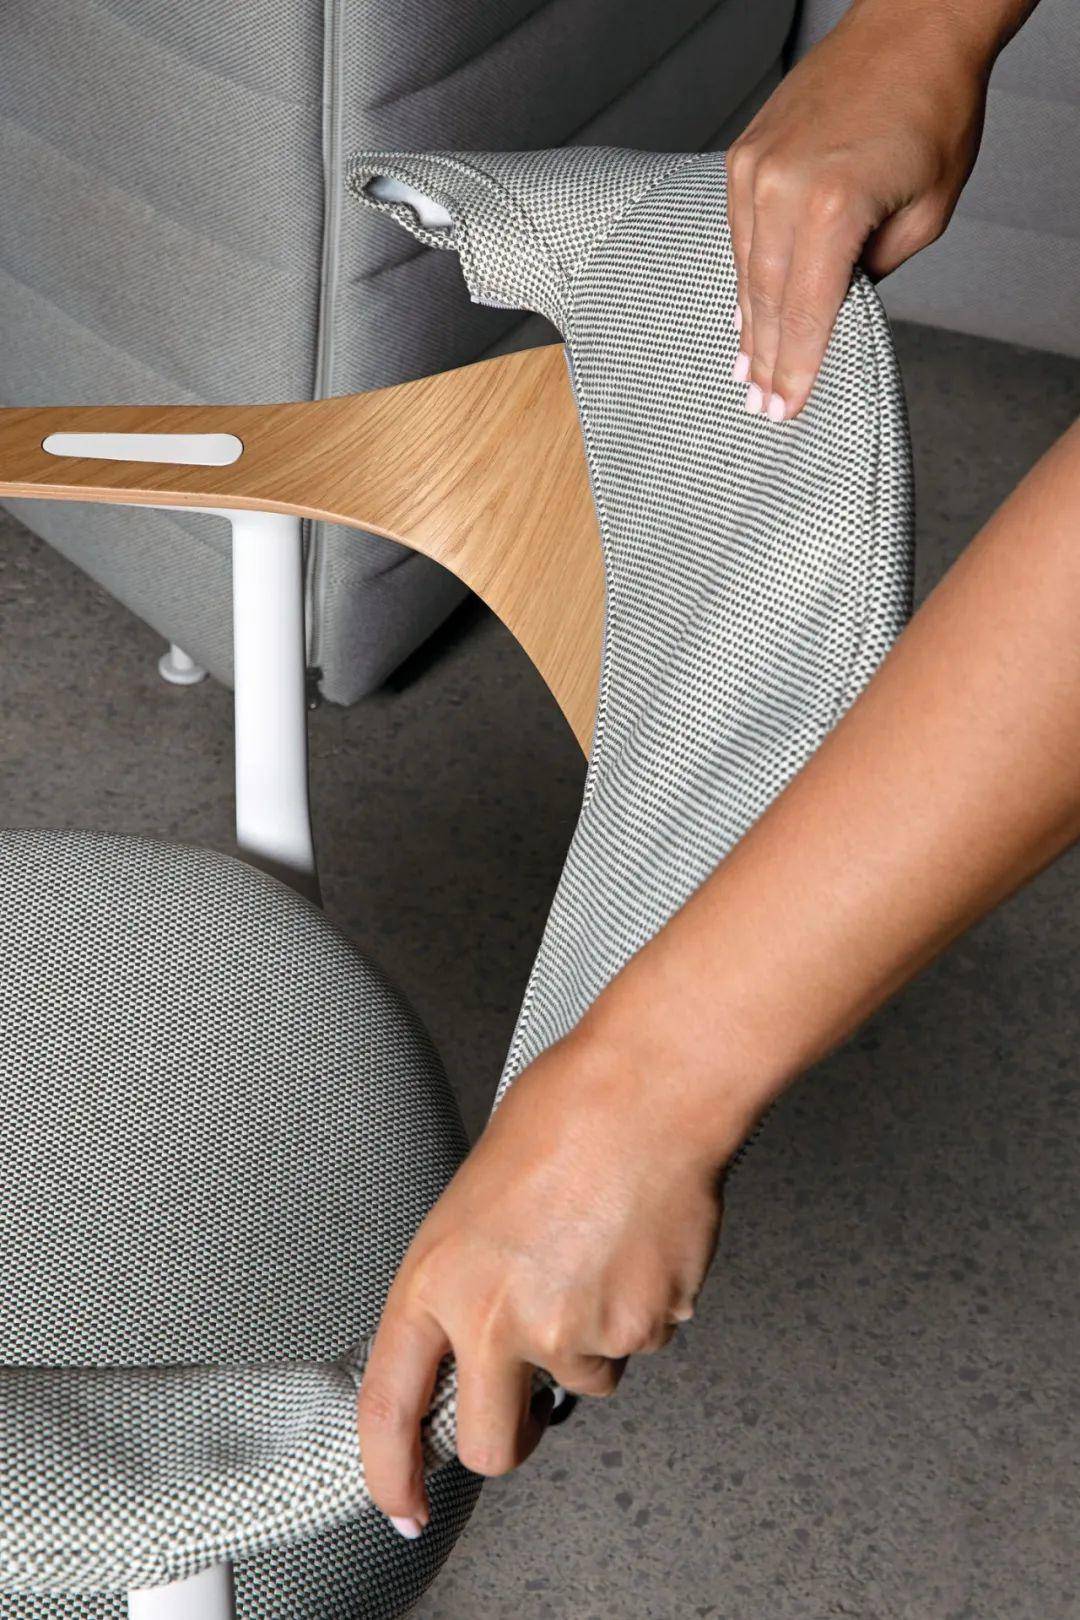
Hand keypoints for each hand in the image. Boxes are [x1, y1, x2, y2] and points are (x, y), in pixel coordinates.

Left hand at [356, 1017, 743, 1534]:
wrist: (649, 1091)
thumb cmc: (564, 1116)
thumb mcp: (473, 1199)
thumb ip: (464, 1281)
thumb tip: (473, 1336)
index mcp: (438, 1276)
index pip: (391, 1403)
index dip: (392, 1470)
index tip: (403, 1502)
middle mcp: (497, 1317)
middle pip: (496, 1445)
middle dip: (516, 1433)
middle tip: (532, 1399)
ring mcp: (572, 1330)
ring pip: (583, 1383)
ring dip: (591, 1341)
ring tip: (598, 1252)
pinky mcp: (640, 1329)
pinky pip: (638, 1345)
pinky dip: (639, 1310)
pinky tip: (635, 1247)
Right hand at [725, 0, 990, 420]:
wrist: (911, 26)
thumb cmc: (934, 112)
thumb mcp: (925, 213)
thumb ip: (874, 270)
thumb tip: (835, 309)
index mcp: (832, 206)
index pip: (808, 313)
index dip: (797, 370)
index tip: (787, 411)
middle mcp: (781, 188)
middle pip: (769, 301)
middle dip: (767, 361)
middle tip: (761, 408)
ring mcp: (754, 169)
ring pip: (748, 272)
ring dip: (750, 328)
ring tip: (747, 375)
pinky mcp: (743, 156)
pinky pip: (739, 236)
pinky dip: (745, 280)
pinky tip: (745, 315)